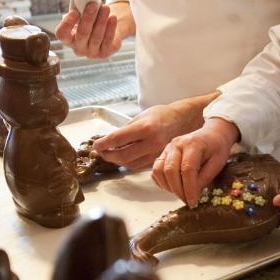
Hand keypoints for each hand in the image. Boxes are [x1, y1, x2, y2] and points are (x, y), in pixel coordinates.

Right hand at [54, 1, 131, 58]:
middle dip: (88, 18)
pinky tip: (112, 18)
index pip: (62, 34)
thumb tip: (85, 0)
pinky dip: (110, 29)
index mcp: (68, 39)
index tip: (74, 12)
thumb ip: (80, 9)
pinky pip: (108, 41)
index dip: (67, 24)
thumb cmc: (90, 21)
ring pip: (96, 37)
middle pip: (82, 34)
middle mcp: (78, 48)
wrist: (106, 30)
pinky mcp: (104, 53)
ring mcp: (91, 53)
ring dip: (101, 21)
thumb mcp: (82, 15)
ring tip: (106, 8)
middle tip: (93, 5)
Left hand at [93, 95, 213, 169]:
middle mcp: (152, 142)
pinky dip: (128, 162)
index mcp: (145, 127)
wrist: (183, 120)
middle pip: (122, 155)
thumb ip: (125, 129)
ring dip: (116, 160)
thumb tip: (108, 140)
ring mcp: (156, 152)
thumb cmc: (161, 115)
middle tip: (101, 151)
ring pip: (130, 163)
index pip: (117, 139)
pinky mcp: (158, 159)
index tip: (96, 145)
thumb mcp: (141, 116)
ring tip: (110, 154)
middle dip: (108, 155)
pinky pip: (138, 164)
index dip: (103, 143)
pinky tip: (123, 156)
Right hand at [152, 118, 240, 207]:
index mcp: (193, 144)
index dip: (189, 189)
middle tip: (187, 201)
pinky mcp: (163, 154)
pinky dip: (162, 182)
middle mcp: (177, 144)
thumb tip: (192, 194)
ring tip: (181, 194)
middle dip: (177, 190)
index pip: (187, 169)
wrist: (213, 134)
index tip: (193, 202)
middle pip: (170, 170)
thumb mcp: (218, 163)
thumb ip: (205, 178)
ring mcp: (168, 148)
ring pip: (159, 171)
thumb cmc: (217, 148)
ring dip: (168, 187)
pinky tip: (173, 187)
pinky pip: (155, 171)